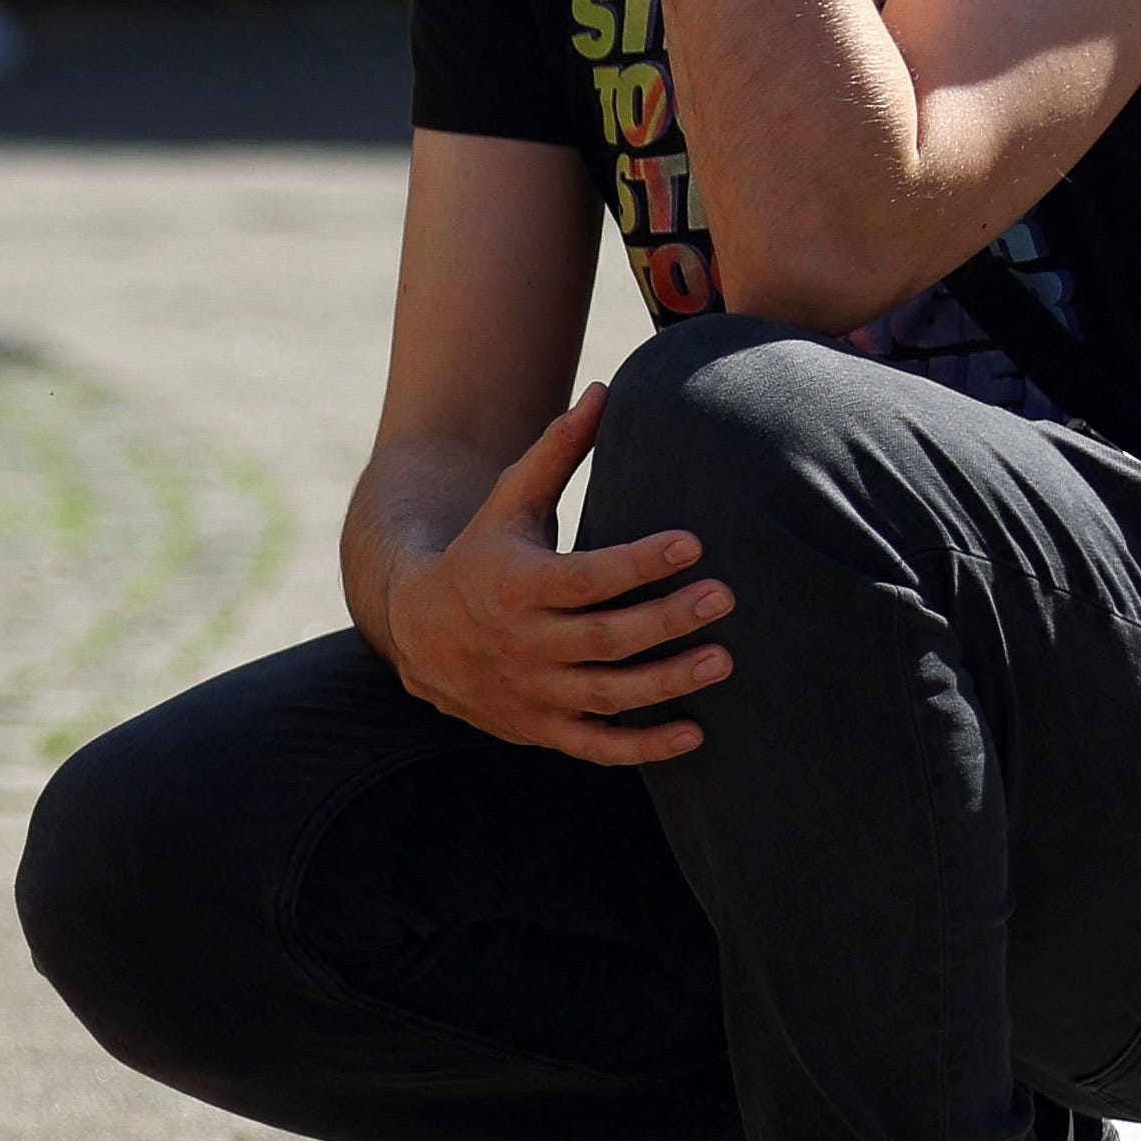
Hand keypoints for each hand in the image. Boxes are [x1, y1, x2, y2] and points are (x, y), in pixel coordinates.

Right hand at [372, 387, 730, 766]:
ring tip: (722, 660)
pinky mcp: (539, 728)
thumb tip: (602, 391)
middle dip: (666, 620)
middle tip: (724, 598)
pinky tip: (694, 735)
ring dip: (667, 683)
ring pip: (606, 695)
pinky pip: (595, 746)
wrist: (416, 630)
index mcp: (514, 583)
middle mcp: (521, 643)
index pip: (583, 577)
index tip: (691, 542)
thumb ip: (556, 453)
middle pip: (603, 637)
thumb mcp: (507, 502)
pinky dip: (642, 749)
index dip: (637, 562)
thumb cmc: (480, 553)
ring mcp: (530, 692)